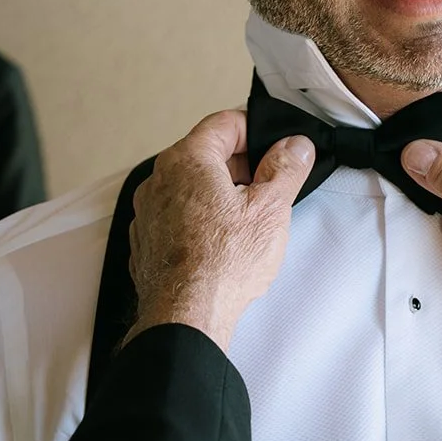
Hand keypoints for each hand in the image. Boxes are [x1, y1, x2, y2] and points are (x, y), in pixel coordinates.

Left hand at [124, 109, 315, 353]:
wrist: (186, 316)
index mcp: (187, 160)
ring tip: (247, 217)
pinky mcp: (146, 241)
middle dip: (240, 164)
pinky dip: (199, 219)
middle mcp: (159, 180)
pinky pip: (176, 216)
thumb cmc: (222, 264)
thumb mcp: (271, 209)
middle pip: (205, 154)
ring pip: (190, 187)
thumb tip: (295, 147)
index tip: (275, 146)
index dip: (255, 130)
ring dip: (219, 193)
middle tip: (269, 184)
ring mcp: (148, 212)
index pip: (224, 123)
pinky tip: (221, 241)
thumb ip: (286, 168)